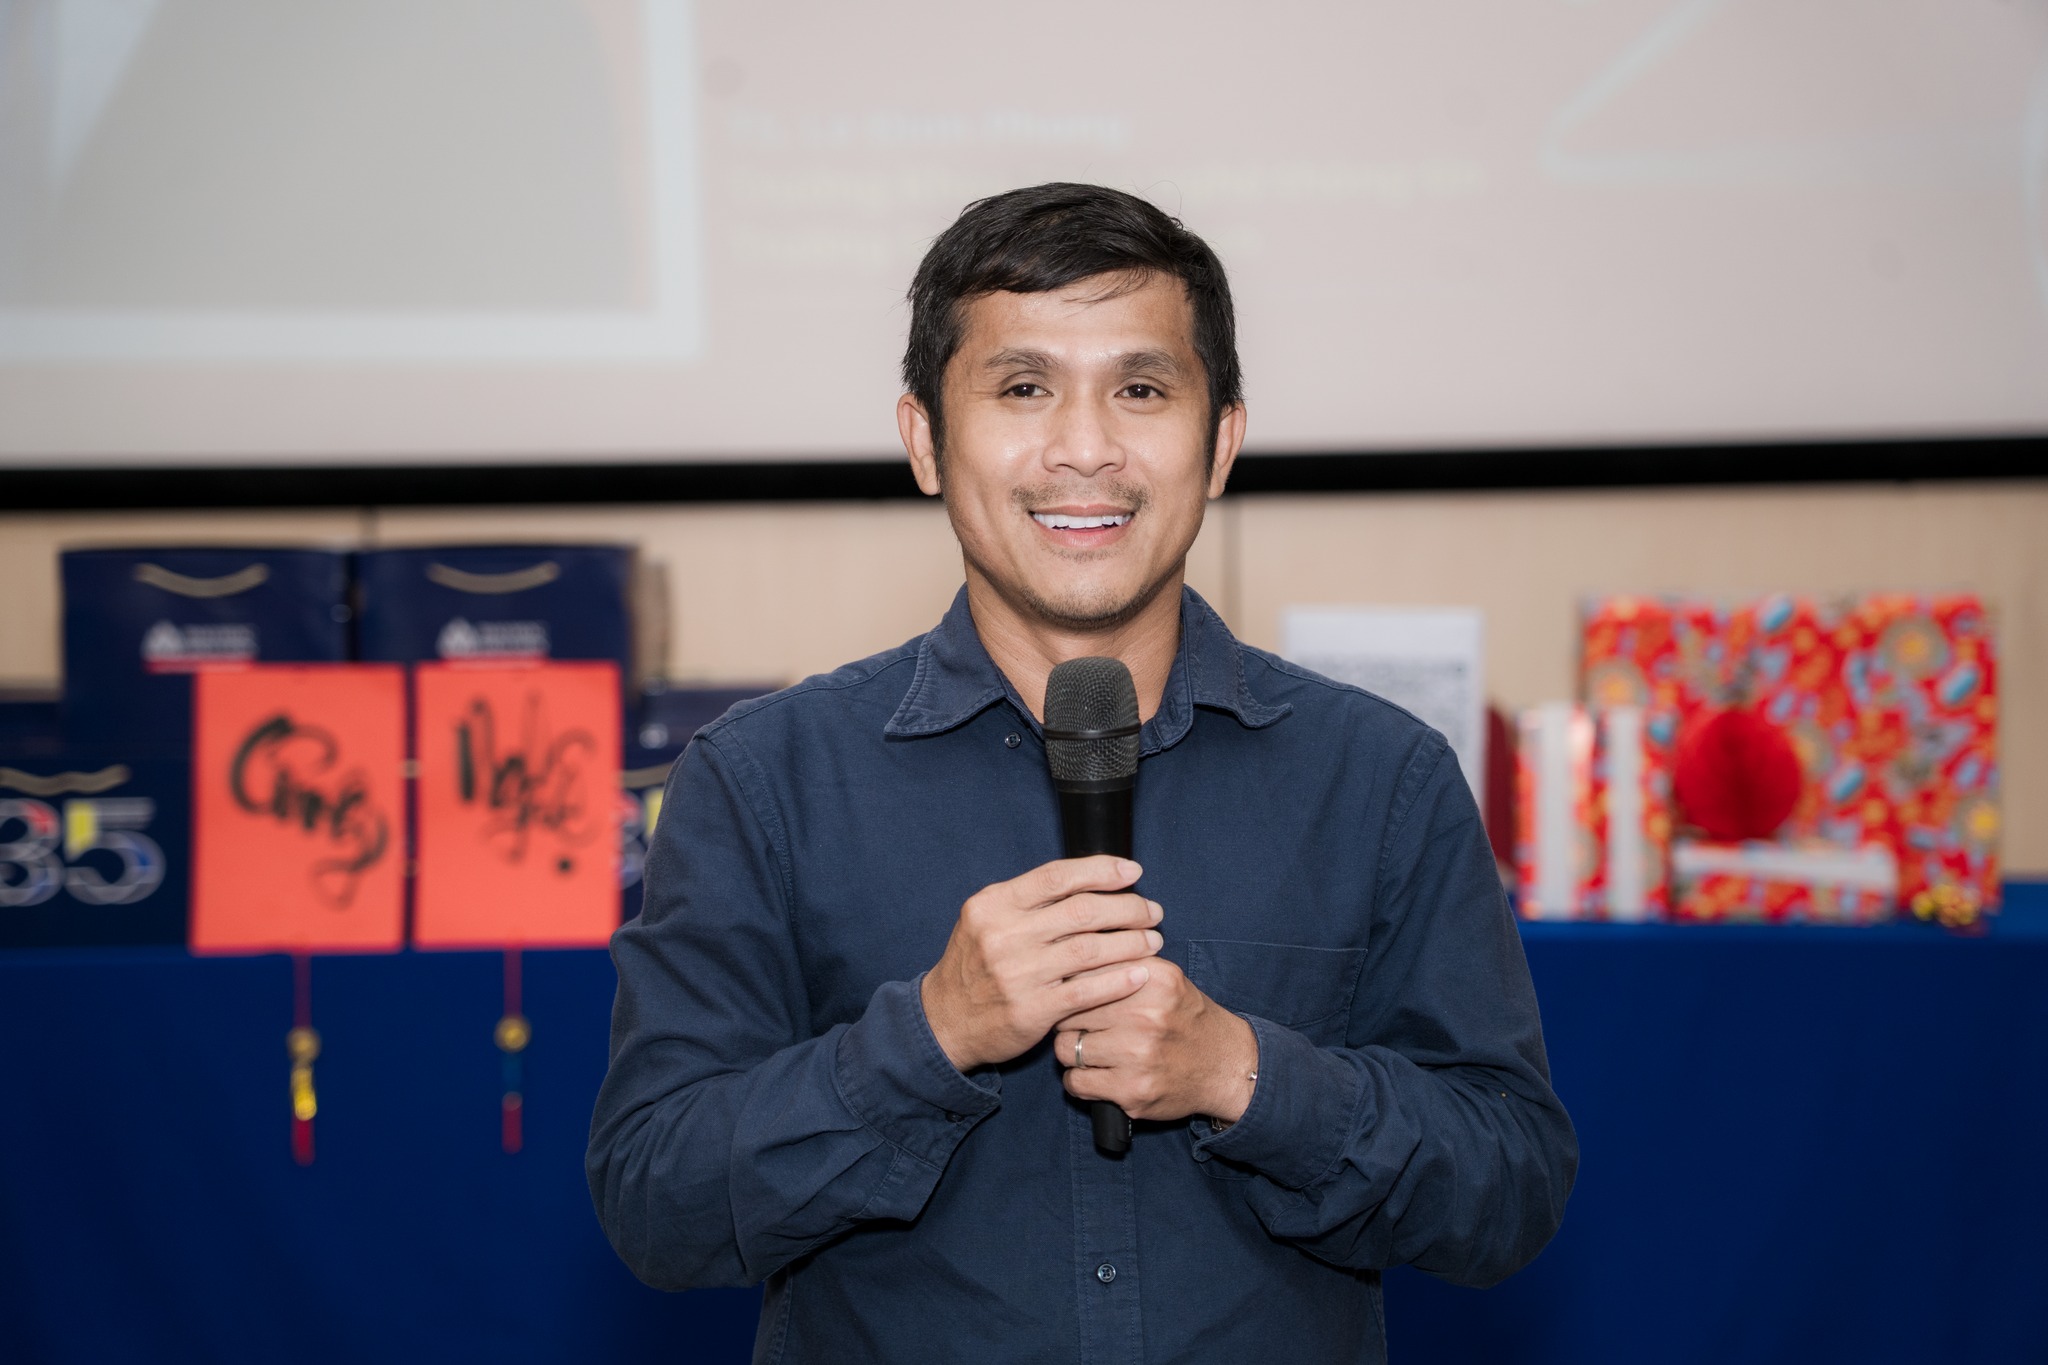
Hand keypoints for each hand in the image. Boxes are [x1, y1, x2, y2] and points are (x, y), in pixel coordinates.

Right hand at [921, 855, 1162, 1072]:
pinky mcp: (1031, 1009)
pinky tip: (1140, 974)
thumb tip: (1089, 879)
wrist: (944, 1020)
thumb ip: (1029, 901)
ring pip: (1090, 950)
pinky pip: (1087, 991)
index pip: (1057, 876)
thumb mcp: (987, 920)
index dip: (1101, 870)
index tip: (1132, 872)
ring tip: (1153, 940)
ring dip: (1130, 943)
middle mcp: (1004, 935)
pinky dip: (1118, 980)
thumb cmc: (976, 965)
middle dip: (1127, 908)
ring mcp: (1017, 973)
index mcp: (994, 904)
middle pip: (1081, 911)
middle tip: (1152, 911)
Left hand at [1054, 958, 1258, 1123]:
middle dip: (1068, 1017)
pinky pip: (1076, 1082)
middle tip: (1082, 1023)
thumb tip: (1068, 954)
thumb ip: (1121, 962)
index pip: (1082, 973)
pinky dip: (1078, 1079)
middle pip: (1069, 1011)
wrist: (1225, 1065)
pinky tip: (1093, 1073)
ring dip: (1071, 1050)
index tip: (1072, 992)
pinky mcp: (1132, 1091)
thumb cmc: (1184, 1016)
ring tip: (1090, 1048)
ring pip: (1065, 1048)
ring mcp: (1138, 1056)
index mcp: (1151, 977)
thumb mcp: (1163, 977)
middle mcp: (1145, 1014)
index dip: (1072, 985)